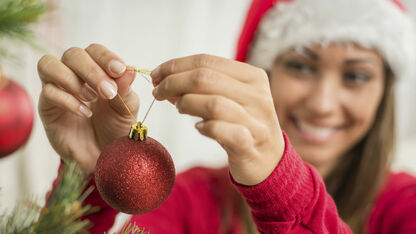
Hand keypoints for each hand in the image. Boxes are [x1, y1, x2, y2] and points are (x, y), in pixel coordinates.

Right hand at [37, 44, 138, 172]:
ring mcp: (58, 89)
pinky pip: (48, 92)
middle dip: (92, 70)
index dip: (105, 56)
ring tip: (91, 98)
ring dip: (73, 79)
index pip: (94, 50)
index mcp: (96, 70)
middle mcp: (74, 75)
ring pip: (49, 65)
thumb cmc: (115, 128)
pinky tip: (84, 113)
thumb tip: (129, 69)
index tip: (119, 70)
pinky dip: (68, 100)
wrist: (103, 156)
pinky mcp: (47, 107)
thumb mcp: (126, 109)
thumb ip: (126, 90)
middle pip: (72, 54)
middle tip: (108, 91)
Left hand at [151, 54, 284, 185]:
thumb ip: (205, 87)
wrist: (269, 159)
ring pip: (212, 103)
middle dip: (173, 83)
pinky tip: (199, 127)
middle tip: (158, 92)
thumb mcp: (230, 98)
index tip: (156, 75)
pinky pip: (220, 130)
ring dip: (186, 103)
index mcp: (252, 76)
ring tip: (179, 108)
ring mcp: (255, 120)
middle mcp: (257, 95)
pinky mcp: (249, 143)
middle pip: (205, 78)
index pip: (206, 61)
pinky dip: (204, 127)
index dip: (176, 66)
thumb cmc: (243, 124)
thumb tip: (167, 79)